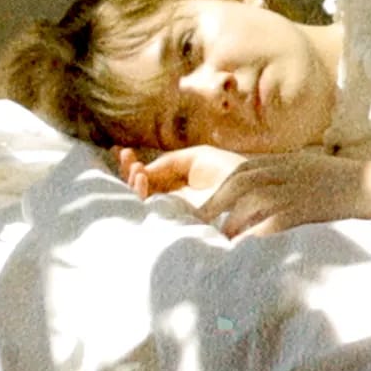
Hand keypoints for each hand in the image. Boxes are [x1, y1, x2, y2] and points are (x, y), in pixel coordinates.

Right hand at [115, 145, 247, 205]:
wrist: (247, 186)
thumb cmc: (226, 169)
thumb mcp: (194, 158)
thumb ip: (166, 163)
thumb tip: (142, 171)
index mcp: (178, 184)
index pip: (149, 177)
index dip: (133, 166)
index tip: (123, 151)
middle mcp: (172, 198)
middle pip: (141, 189)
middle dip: (128, 172)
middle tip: (125, 156)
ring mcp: (172, 209)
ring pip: (141, 200)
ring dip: (133, 182)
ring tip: (137, 168)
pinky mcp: (174, 218)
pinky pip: (149, 208)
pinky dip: (141, 192)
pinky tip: (142, 177)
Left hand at [198, 154, 370, 238]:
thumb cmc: (347, 182)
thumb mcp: (310, 170)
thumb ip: (285, 177)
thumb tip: (256, 200)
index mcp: (287, 162)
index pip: (242, 171)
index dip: (219, 190)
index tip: (205, 210)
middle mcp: (287, 172)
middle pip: (240, 182)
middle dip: (216, 203)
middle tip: (201, 226)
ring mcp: (297, 189)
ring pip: (252, 200)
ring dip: (234, 220)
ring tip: (226, 240)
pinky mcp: (308, 208)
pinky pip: (273, 221)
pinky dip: (258, 234)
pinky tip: (249, 248)